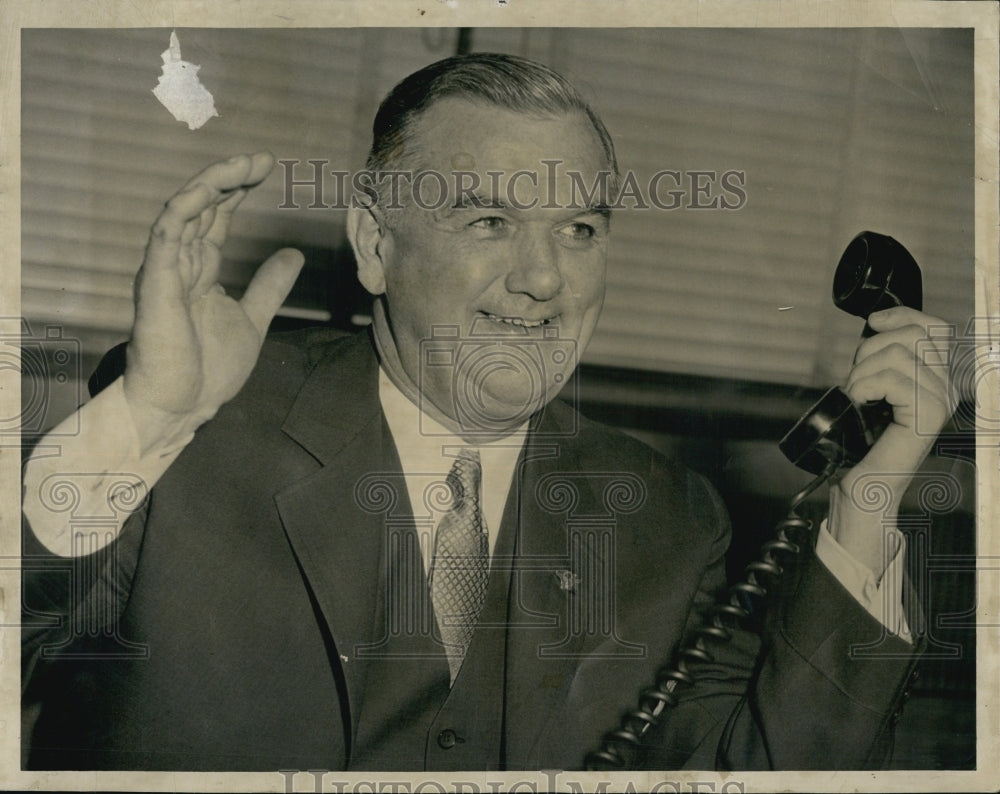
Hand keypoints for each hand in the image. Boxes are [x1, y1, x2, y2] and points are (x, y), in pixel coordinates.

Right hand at [123, 152, 304, 453]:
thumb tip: (293, 253)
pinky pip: (167, 234)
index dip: (237, 191)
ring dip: (212, 183)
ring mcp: (165, 270)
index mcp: (199, 271)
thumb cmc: (208, 371)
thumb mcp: (253, 319)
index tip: (267, 170)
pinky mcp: (156, 281)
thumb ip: (269, 286)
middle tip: (263, 159)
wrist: (183, 407)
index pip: (216, 218)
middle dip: (230, 179)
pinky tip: (210, 187)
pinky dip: (186, 207)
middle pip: (202, 207)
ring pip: (184, 210)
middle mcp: (179, 263)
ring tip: (244, 163)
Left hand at [828, 306, 954, 573]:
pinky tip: (859, 402)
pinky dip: (864, 386)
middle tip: (856, 378)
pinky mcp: (928, 417)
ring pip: (898, 355)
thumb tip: (877, 325)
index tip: (872, 323)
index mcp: (936, 379)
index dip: (903, 315)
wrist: (862, 487)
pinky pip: (893, 379)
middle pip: (915, 335)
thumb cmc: (860, 442)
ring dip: (862, 371)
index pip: (935, 328)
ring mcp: (940, 403)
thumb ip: (883, 360)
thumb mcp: (872, 389)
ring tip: (855, 395)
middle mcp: (946, 389)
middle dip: (871, 348)